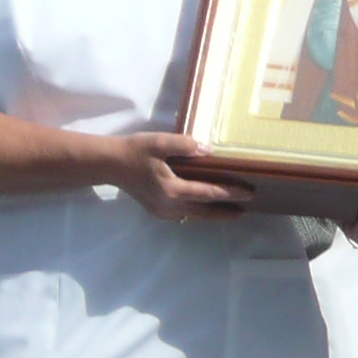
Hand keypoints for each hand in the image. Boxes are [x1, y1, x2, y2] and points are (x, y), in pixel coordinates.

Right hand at [111, 132, 253, 222]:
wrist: (110, 164)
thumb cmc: (134, 151)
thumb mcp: (160, 142)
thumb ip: (185, 146)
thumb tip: (208, 151)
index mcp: (172, 189)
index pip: (208, 192)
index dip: (229, 193)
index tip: (248, 194)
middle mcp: (169, 205)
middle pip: (204, 211)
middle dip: (224, 212)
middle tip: (243, 211)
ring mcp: (161, 210)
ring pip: (193, 215)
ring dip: (211, 215)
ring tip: (228, 212)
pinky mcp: (156, 210)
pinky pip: (182, 215)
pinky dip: (196, 213)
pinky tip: (202, 209)